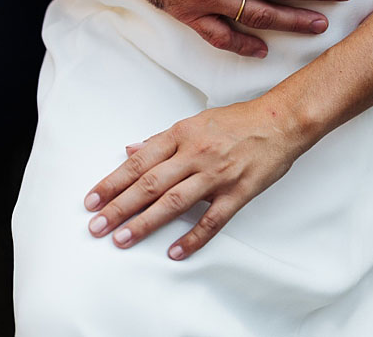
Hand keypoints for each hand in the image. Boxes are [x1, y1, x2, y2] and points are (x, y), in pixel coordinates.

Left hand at [82, 95, 310, 259]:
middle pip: (150, 184)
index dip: (112, 182)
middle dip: (119, 206)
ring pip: (174, 202)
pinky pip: (212, 220)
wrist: (281, 121)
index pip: (139, 162)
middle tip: (96, 226)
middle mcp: (195, 154)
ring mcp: (217, 174)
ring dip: (145, 222)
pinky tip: (174, 252)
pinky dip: (193, 238)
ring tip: (121, 239)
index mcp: (181, 134)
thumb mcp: (194, 122)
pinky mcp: (238, 192)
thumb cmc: (237, 121)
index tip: (91, 200)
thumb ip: (161, 140)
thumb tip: (130, 150)